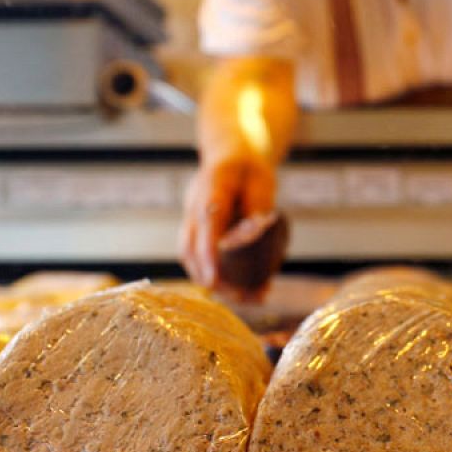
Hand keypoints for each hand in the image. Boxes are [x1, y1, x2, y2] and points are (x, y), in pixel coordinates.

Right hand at [180, 153, 276, 295]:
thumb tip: (255, 238)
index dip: (208, 253)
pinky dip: (211, 273)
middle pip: (190, 246)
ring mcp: (189, 216)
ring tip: (244, 298)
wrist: (229, 154)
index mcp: (212, 186)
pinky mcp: (193, 228)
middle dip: (210, 276)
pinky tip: (237, 289)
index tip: (214, 280)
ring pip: (189, 254)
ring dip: (211, 278)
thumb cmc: (249, 167)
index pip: (207, 221)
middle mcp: (194, 203)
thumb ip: (259, 206)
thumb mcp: (262, 180)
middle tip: (240, 297)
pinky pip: (195, 254)